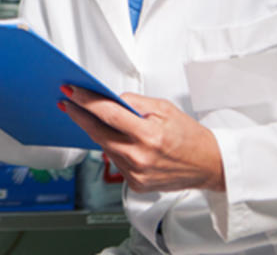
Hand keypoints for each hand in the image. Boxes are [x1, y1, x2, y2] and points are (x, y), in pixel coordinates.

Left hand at [59, 86, 224, 192]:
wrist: (208, 165)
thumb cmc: (189, 136)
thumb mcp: (165, 108)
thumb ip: (135, 102)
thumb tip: (110, 98)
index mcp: (149, 135)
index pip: (109, 114)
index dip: (87, 101)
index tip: (73, 92)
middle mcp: (140, 157)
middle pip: (98, 132)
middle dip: (80, 115)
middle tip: (68, 102)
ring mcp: (136, 173)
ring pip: (104, 147)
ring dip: (94, 131)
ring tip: (85, 116)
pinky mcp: (136, 184)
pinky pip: (115, 161)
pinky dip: (111, 147)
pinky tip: (111, 137)